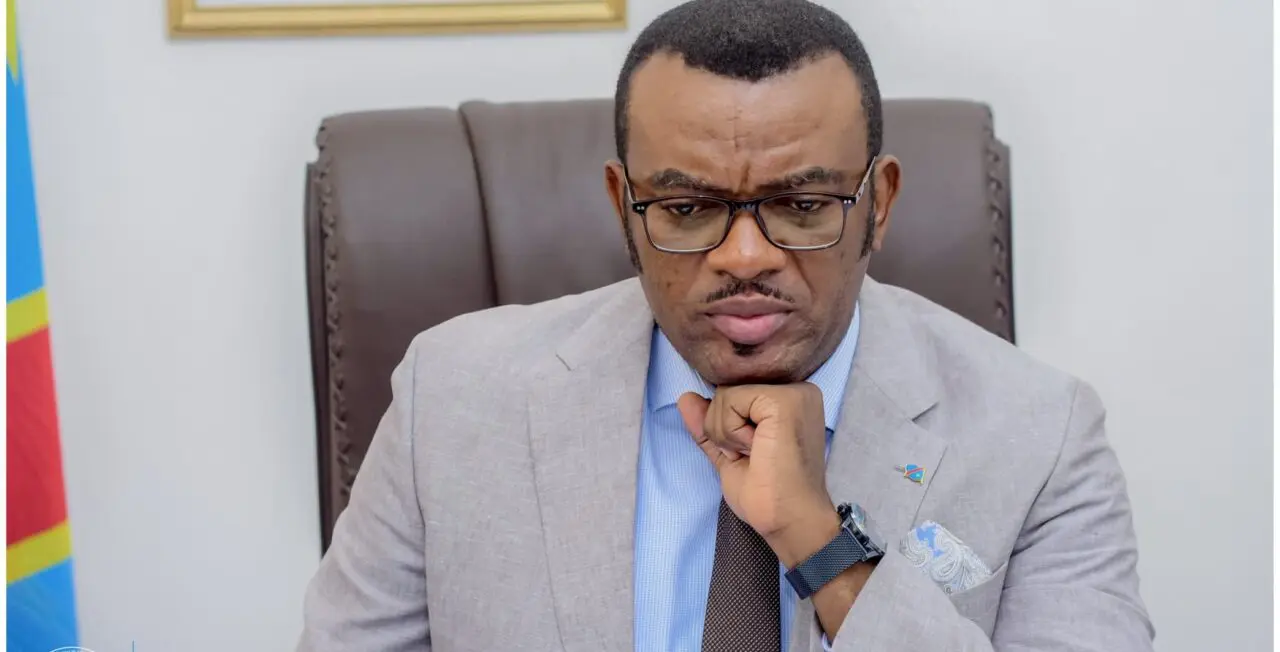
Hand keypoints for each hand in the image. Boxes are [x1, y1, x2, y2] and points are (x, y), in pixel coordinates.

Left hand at [677, 384, 839, 566]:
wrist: (788, 520)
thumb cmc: (768, 494)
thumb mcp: (729, 453)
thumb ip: (710, 424)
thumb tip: (685, 398)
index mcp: (789, 399)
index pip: (733, 393)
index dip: (726, 427)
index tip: (753, 454)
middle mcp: (796, 389)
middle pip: (725, 391)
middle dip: (723, 430)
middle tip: (754, 456)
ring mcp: (792, 391)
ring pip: (723, 395)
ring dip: (726, 434)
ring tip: (758, 454)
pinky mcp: (783, 400)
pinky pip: (729, 400)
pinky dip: (730, 432)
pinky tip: (756, 449)